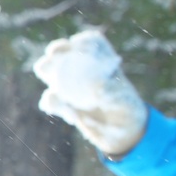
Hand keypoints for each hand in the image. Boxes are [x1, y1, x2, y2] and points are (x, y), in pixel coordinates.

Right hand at [31, 29, 148, 157]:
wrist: (122, 134)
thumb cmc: (129, 111)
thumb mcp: (126, 101)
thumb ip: (114, 92)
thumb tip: (97, 86)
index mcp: (103, 61)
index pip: (90, 41)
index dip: (84, 41)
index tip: (85, 51)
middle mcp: (82, 69)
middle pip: (62, 49)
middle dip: (57, 51)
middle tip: (59, 60)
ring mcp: (69, 85)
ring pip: (47, 68)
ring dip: (48, 71)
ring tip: (60, 87)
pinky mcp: (61, 103)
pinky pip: (49, 98)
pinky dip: (54, 104)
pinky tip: (73, 116)